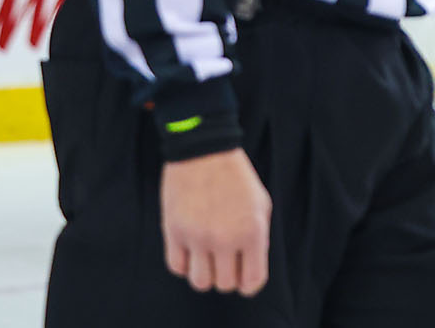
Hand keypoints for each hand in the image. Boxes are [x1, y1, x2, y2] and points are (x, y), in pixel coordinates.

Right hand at [160, 148, 271, 296]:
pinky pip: (177, 267)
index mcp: (252, 231)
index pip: (252, 281)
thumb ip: (258, 237)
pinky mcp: (173, 231)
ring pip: (200, 282)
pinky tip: (190, 248)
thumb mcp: (261, 203)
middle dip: (227, 275)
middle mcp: (225, 238)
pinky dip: (184, 263)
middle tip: (225, 259)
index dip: (249, 283)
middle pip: (224, 284)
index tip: (244, 274)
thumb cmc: (236, 176)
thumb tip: (248, 266)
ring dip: (204, 272)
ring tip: (206, 256)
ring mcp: (197, 237)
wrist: (204, 149)